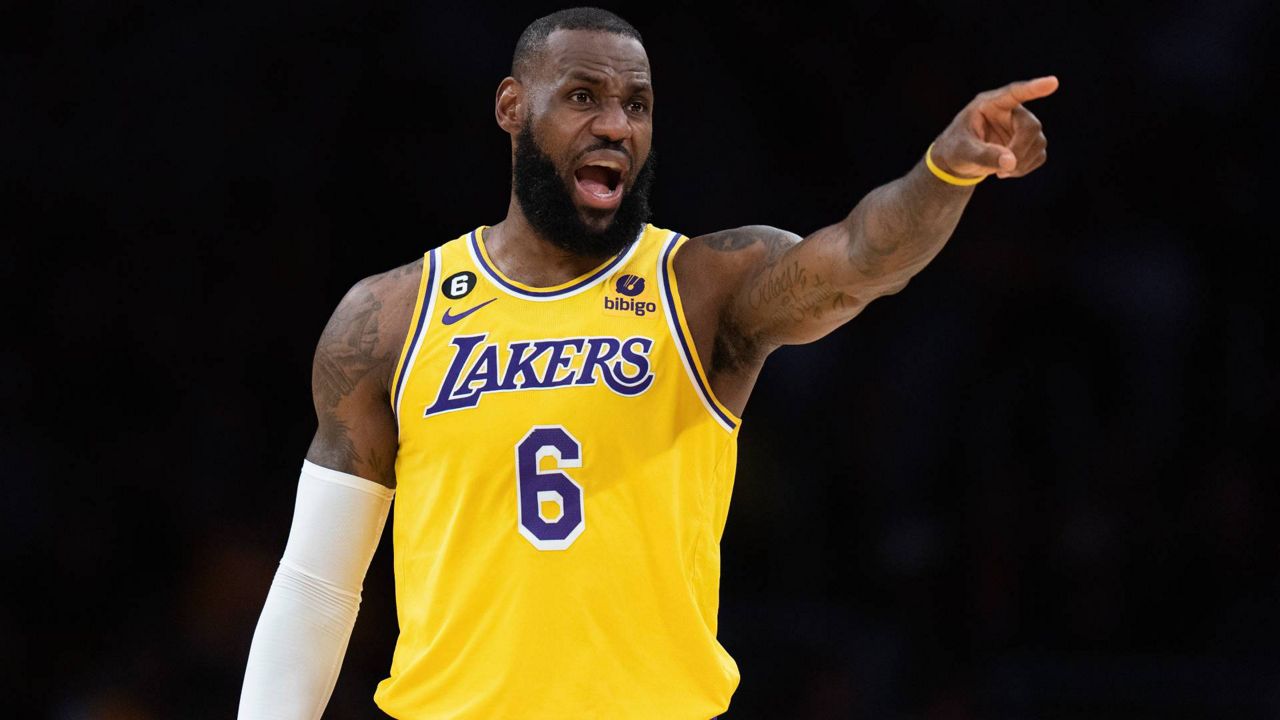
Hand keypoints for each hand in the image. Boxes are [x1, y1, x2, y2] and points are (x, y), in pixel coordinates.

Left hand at [931, 76, 1057, 179]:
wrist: (958, 160)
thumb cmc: (956, 149)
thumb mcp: (962, 152)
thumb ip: (984, 155)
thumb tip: (1011, 162)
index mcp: (990, 104)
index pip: (1014, 93)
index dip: (1033, 88)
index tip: (1052, 82)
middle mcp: (1010, 111)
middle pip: (1030, 125)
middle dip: (1019, 150)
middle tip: (1003, 170)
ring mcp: (1021, 126)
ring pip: (1038, 142)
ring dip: (1021, 162)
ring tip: (999, 171)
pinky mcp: (1029, 142)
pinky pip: (1039, 155)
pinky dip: (1025, 167)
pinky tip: (1008, 171)